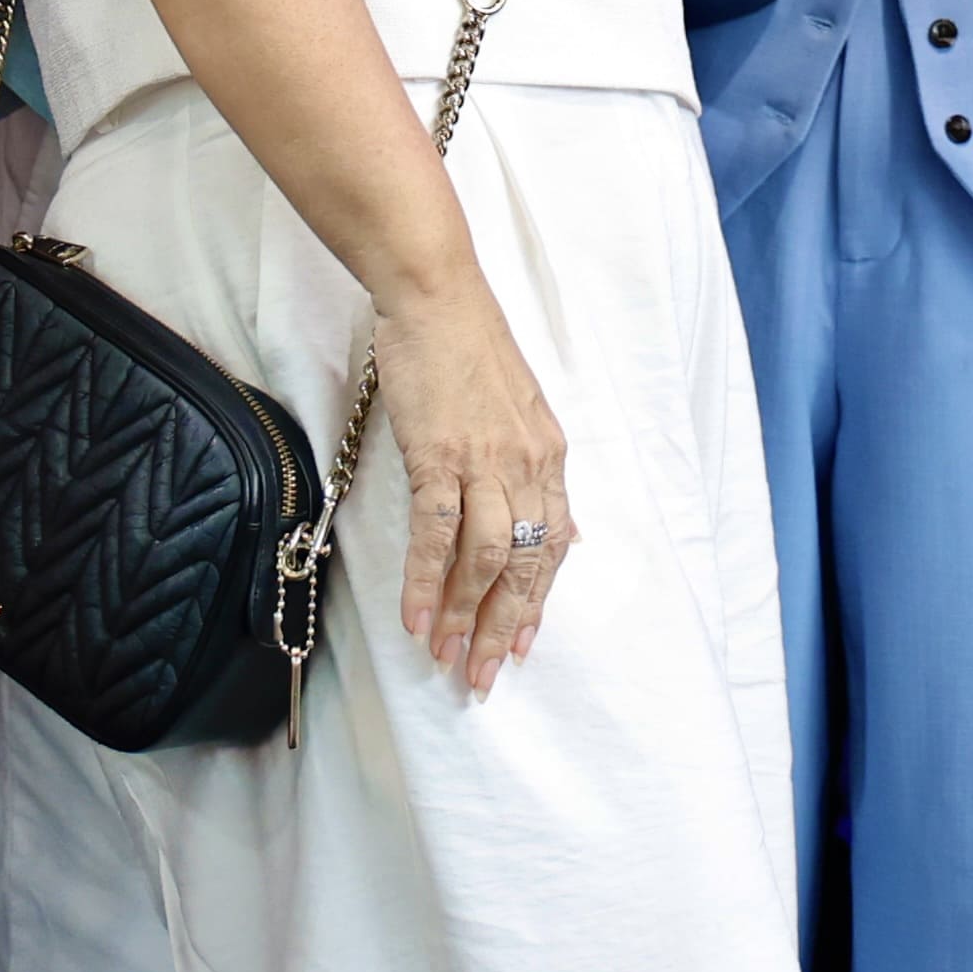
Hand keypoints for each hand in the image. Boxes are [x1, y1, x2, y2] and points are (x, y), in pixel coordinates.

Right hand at [368, 274, 572, 695]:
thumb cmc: (468, 346)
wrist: (436, 295)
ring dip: (468, 615)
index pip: (554, 545)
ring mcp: (486, 461)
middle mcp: (528, 464)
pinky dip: (429, 581)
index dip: (538, 601)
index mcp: (549, 455)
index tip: (524, 645)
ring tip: (448, 660)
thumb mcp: (520, 409)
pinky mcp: (440, 454)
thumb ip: (531, 464)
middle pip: (525, 563)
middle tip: (486, 676)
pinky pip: (438, 532)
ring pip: (487, 558)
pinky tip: (417, 619)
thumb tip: (550, 518)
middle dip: (506, 627)